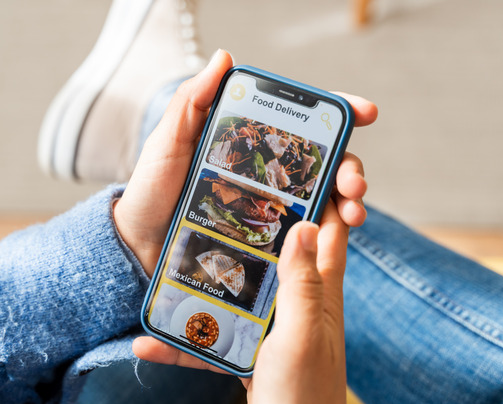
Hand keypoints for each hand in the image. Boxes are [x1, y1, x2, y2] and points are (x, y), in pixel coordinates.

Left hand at [113, 49, 376, 275]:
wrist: (138, 245)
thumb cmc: (152, 190)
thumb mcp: (169, 142)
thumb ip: (193, 102)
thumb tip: (225, 57)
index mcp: (250, 142)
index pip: (302, 124)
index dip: (338, 114)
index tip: (364, 113)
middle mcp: (267, 172)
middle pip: (324, 163)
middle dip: (351, 167)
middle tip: (355, 183)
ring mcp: (270, 206)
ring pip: (322, 199)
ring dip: (347, 202)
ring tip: (353, 213)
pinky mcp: (267, 239)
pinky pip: (304, 236)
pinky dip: (325, 235)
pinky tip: (333, 238)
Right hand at [134, 204, 350, 403]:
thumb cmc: (306, 399)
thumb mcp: (302, 336)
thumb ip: (302, 284)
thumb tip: (302, 223)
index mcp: (320, 290)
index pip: (330, 226)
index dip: (325, 190)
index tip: (299, 158)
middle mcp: (298, 301)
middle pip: (276, 249)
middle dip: (252, 222)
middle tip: (216, 195)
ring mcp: (272, 326)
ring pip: (237, 289)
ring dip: (205, 279)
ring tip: (169, 262)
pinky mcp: (251, 352)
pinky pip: (213, 337)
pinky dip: (185, 339)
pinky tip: (149, 341)